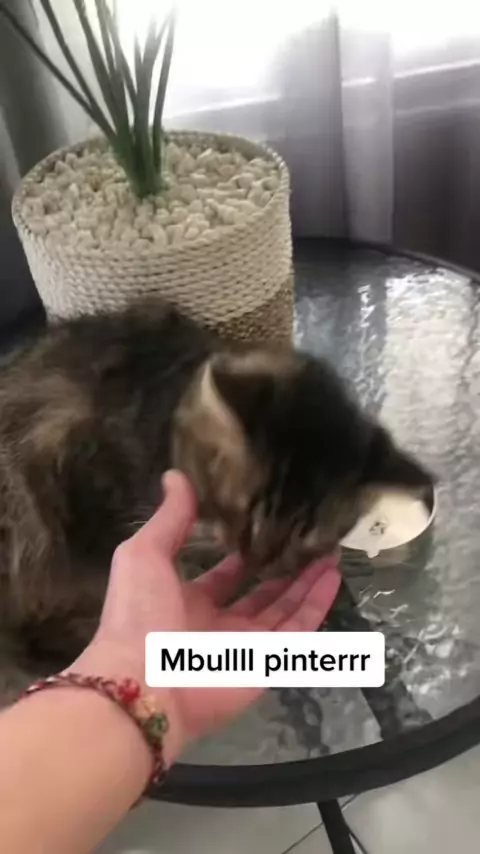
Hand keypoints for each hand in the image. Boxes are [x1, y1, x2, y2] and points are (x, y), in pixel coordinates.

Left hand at [72, 471, 340, 759]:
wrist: (145, 684)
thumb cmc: (138, 615)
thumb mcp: (144, 554)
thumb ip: (169, 519)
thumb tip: (176, 476)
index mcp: (185, 601)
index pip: (222, 576)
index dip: (241, 554)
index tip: (264, 529)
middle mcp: (217, 625)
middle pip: (259, 593)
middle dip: (282, 568)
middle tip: (306, 539)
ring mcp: (245, 646)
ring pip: (285, 609)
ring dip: (307, 581)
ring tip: (329, 551)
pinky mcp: (268, 662)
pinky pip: (300, 630)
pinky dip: (317, 604)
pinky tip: (332, 574)